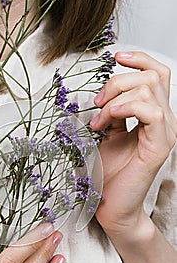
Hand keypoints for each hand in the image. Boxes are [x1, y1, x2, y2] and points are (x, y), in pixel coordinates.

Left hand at [91, 51, 176, 235]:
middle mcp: (164, 120)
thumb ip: (112, 111)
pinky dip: (124, 108)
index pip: (157, 73)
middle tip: (97, 102)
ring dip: (115, 98)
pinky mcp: (159, 146)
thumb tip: (105, 91)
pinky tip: (108, 121)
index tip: (115, 57)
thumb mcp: (107, 133)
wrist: (110, 206)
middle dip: (117, 81)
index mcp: (154, 115)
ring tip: (98, 121)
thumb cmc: (108, 173)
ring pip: (149, 88)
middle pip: (152, 75)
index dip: (139, 59)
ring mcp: (165, 132)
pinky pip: (150, 111)